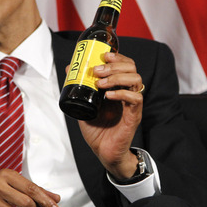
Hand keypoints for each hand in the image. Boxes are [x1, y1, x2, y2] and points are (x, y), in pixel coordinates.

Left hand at [78, 52, 143, 180]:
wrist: (103, 151)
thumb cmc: (96, 129)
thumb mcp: (84, 103)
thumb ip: (79, 86)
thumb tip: (70, 67)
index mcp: (118, 87)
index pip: (125, 64)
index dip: (117, 57)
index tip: (103, 55)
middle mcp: (127, 92)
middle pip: (132, 68)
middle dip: (114, 65)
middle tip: (97, 70)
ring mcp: (132, 104)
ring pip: (136, 80)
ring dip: (117, 77)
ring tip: (101, 83)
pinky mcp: (134, 116)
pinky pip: (135, 99)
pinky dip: (122, 94)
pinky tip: (109, 95)